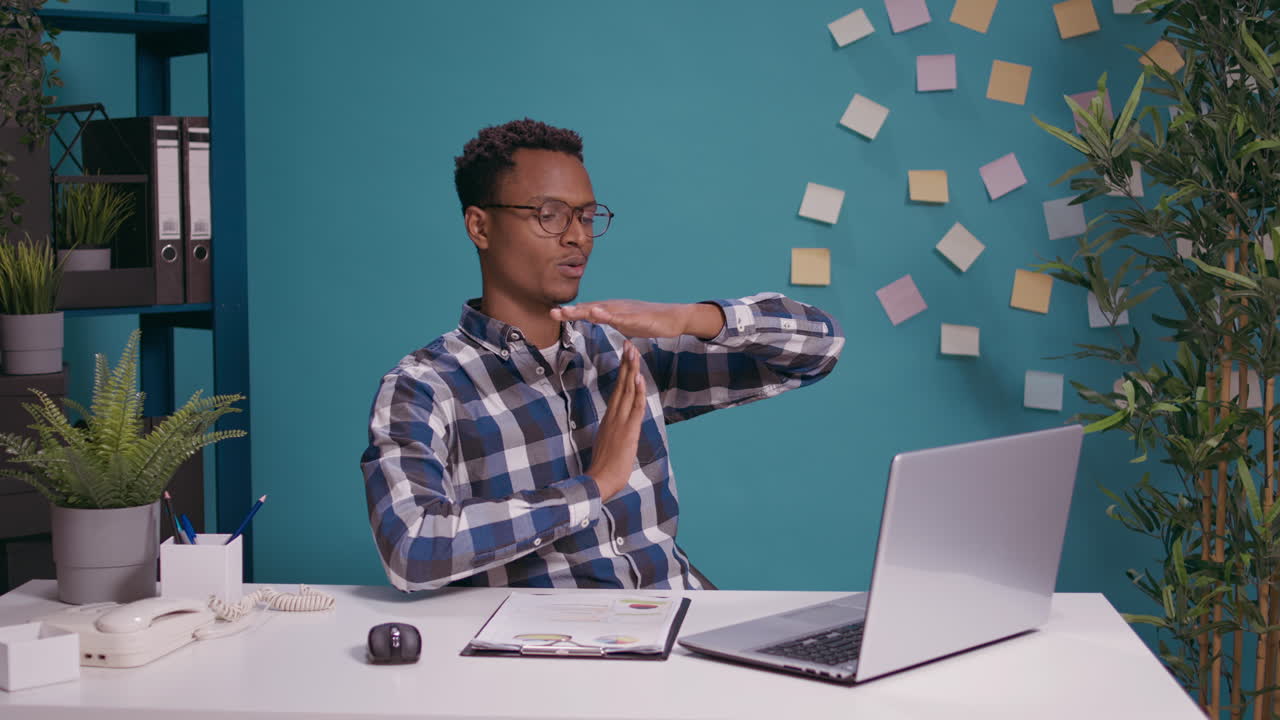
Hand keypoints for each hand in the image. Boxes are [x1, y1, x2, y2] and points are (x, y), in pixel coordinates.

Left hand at [551, 300, 723, 338]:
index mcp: (611, 311)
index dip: (570, 313)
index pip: (587, 311)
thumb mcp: (623, 323)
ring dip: (584, 311)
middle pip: (590, 309)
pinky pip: (621, 317)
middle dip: (571, 312)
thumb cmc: (648, 321)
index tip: (552, 314)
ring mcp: (626, 311)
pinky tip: (598, 314)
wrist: (672, 318)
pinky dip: (608, 316)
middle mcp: (615, 307)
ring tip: (568, 312)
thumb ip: (608, 321)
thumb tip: (594, 319)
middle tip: (552, 313)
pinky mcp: (637, 317)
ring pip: (602, 311)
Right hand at [586, 340, 645, 499]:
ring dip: (631, 371)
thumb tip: (617, 427)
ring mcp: (619, 422)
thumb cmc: (604, 468)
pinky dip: (637, 393)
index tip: (624, 356)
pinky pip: (634, 408)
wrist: (599, 481)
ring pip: (627, 392)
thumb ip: (613, 432)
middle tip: (627, 344)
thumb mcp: (609, 444)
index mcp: (609, 419)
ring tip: (633, 352)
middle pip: (621, 385)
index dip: (622, 372)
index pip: (617, 390)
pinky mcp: (628, 431)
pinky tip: (638, 379)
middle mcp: (613, 416)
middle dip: (625, 363)